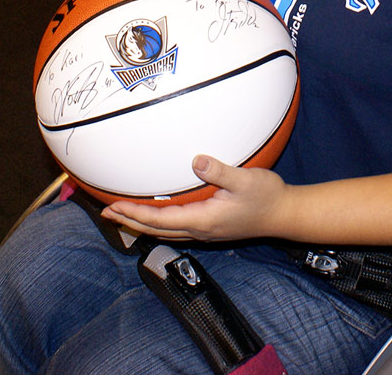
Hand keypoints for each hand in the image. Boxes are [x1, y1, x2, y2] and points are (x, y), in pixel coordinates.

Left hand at [101, 155, 291, 241]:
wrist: (285, 214)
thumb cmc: (267, 196)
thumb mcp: (246, 179)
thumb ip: (221, 171)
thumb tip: (197, 160)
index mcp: (204, 220)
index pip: (159, 220)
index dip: (134, 214)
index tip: (114, 207)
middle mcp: (201, 231)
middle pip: (156, 230)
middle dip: (129, 221)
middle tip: (106, 213)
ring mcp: (206, 232)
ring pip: (164, 232)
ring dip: (141, 223)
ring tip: (122, 215)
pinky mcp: (211, 228)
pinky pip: (176, 228)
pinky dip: (157, 223)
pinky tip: (155, 214)